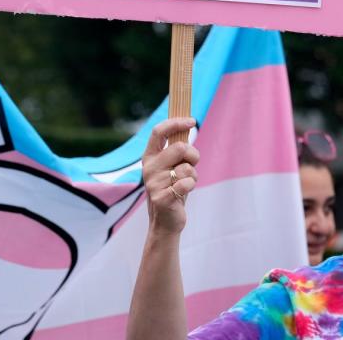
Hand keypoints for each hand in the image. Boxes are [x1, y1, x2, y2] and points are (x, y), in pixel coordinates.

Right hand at [142, 118, 198, 234]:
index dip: (175, 123)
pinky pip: (187, 183)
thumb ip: (177, 149)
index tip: (192, 121)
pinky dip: (191, 186)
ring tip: (183, 184)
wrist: (165, 221)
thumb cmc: (173, 188)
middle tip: (191, 166)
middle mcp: (149, 168)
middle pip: (179, 147)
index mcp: (150, 157)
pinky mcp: (161, 198)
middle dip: (193, 155)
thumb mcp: (172, 166)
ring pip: (187, 168)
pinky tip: (183, 193)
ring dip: (193, 175)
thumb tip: (188, 124)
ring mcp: (153, 183)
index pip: (159, 131)